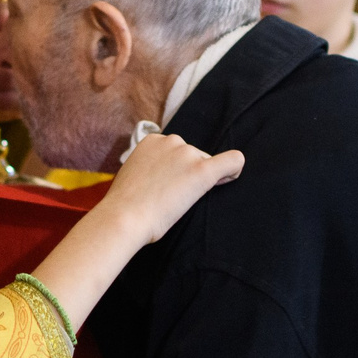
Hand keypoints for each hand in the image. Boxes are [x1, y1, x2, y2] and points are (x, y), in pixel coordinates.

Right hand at [90, 134, 244, 247]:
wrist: (124, 217)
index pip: (176, 150)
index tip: (170, 184)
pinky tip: (228, 180)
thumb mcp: (133, 174)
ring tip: (181, 200)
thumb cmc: (125, 206)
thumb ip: (151, 168)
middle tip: (173, 198)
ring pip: (208, 163)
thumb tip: (164, 176)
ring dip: (201, 179)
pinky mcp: (201, 171)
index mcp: (152, 140)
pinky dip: (234, 170)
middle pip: (193, 156)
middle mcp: (172, 140)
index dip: (178, 168)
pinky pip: (233, 161)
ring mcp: (187, 154)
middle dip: (189, 174)